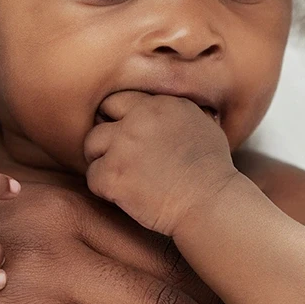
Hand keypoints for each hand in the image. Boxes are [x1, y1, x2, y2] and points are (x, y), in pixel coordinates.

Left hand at [84, 90, 238, 235]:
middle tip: (119, 157)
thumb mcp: (203, 124)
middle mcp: (139, 118)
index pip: (120, 99)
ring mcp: (123, 145)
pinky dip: (104, 189)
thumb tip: (165, 110)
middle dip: (106, 136)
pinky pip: (92, 177)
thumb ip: (177, 111)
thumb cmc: (213, 171)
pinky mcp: (113, 174)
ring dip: (102, 161)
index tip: (128, 137)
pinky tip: (125, 196)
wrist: (210, 204)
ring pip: (91, 145)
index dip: (120, 118)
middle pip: (101, 117)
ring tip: (123, 177)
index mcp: (161, 103)